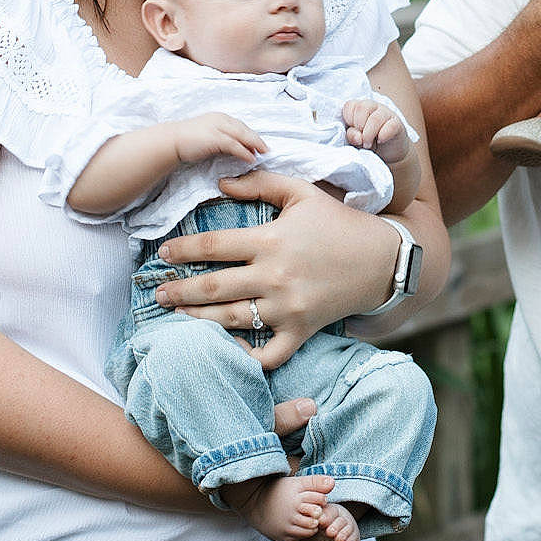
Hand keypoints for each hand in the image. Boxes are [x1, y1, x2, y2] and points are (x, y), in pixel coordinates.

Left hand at [152, 169, 399, 369]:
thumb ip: (260, 184)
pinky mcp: (301, 330)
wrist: (382, 259)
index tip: (163, 254)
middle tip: (158, 295)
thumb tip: (219, 183)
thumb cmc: (339, 222)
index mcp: (272, 240)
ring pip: (232, 319)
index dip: (184, 249)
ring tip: (177, 317)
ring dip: (199, 320)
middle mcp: (275, 276)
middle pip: (215, 287)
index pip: (214, 245)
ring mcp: (288, 308)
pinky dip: (245, 357)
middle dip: (180, 291)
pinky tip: (224, 352)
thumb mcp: (302, 192)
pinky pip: (268, 354)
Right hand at [167, 113, 266, 165]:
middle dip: (256, 139)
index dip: (250, 134)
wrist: (170, 141)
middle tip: (266, 149)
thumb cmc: (186, 141)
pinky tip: (250, 159)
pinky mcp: (215, 138)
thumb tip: (232, 149)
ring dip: (254, 144)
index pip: (239, 126)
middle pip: (244, 129)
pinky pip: (234, 145)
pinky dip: (244, 152)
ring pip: (242, 135)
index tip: (259, 143)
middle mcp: (220, 119)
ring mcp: (218, 127)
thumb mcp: (207, 136)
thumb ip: (220, 139)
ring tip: (262, 153)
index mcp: (219, 118)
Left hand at [341, 98, 409, 161]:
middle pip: (362, 107)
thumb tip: (358, 137)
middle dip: (358, 125)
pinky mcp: (397, 123)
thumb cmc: (369, 143)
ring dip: (369, 134)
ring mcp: (386, 113)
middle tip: (360, 139)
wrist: (389, 152)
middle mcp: (373, 107)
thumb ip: (352, 137)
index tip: (352, 131)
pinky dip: (383, 135)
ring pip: (375, 118)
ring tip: (367, 145)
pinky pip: (391, 126)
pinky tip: (380, 141)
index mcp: (359, 108)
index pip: (349, 105)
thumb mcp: (356, 141)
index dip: (348, 120)